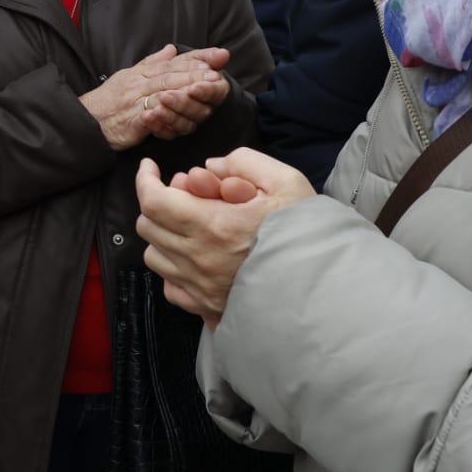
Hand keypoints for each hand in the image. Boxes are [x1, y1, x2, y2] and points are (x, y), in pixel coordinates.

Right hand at [78, 45, 231, 149]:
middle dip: (197, 73)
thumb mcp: (129, 76)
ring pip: (165, 93)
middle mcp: (139, 83)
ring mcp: (135, 101)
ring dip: (187, 91)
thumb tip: (172, 49)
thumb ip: (152, 63)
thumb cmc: (108, 102)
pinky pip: (152, 116)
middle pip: (172, 75)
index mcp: (142, 73)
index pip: (174, 62)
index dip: (198, 58)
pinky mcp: (132, 120)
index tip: (220, 56)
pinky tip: (181, 113)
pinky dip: (166, 113)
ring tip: (206, 90)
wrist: (85, 120)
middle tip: (217, 74)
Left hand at [134, 148, 315, 328]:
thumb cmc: (306, 234)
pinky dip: (173, 268)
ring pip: (154, 256)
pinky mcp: (206, 308)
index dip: (145, 179)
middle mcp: (198, 259)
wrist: (326, 290)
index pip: (154, 201)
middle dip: (158, 202)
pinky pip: (170, 286)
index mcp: (212, 225)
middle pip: (148, 226)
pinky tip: (195, 258)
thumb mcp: (286, 182)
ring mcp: (199, 287)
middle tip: (184, 193)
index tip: (150, 167)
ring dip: (163, 234)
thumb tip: (208, 168)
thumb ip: (243, 163)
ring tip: (190, 225)